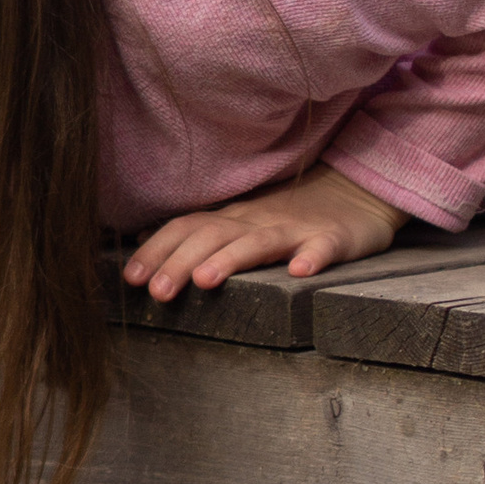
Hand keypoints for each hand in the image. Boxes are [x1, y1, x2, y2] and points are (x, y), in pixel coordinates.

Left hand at [124, 161, 401, 298]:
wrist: (355, 192)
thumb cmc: (290, 216)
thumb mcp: (239, 222)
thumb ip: (197, 232)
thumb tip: (146, 240)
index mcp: (232, 220)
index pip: (186, 229)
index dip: (156, 251)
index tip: (129, 278)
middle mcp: (257, 221)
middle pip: (213, 236)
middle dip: (181, 262)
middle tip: (157, 291)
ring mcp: (296, 229)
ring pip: (259, 241)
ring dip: (231, 259)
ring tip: (207, 280)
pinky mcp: (334, 238)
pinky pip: (323, 246)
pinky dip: (312, 257)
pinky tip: (301, 272)